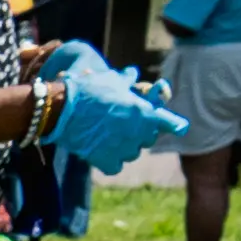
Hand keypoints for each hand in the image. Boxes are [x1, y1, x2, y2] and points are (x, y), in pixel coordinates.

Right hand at [41, 47, 190, 173]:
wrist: (62, 109)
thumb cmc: (89, 90)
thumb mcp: (111, 80)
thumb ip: (126, 81)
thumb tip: (132, 74)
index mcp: (145, 113)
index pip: (172, 124)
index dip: (174, 125)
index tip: (179, 127)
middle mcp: (139, 133)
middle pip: (148, 138)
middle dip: (141, 132)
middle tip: (125, 124)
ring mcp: (123, 149)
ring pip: (132, 153)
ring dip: (125, 147)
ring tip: (109, 137)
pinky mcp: (106, 161)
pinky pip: (115, 166)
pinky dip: (110, 161)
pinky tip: (100, 152)